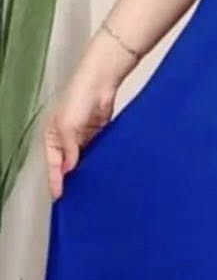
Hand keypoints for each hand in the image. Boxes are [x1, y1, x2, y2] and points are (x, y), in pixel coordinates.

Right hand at [42, 77, 117, 200]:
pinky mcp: (97, 134)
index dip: (55, 180)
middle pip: (66, 164)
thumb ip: (69, 150)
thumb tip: (71, 169)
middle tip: (74, 196)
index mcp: (52, 135)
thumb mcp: (68, 126)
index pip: (52, 163)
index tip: (59, 195)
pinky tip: (101, 172)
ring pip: (81, 160)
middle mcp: (65, 138)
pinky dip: (97, 161)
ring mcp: (82, 137)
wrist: (101, 82)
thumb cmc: (78, 96)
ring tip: (88, 188)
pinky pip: (95, 152)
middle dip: (69, 178)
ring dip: (84, 171)